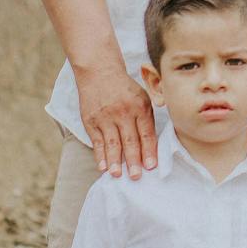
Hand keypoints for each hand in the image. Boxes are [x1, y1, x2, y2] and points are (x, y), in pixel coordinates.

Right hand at [74, 64, 156, 178]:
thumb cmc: (125, 88)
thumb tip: (155, 142)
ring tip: (118, 175)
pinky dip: (100, 155)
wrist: (99, 71)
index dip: (149, 151)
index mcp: (140, 107)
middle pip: (130, 140)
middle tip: (136, 176)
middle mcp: (123, 112)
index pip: (146, 133)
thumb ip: (149, 117)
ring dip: (115, 161)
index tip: (152, 166)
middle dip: (134, 160)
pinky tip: (102, 166)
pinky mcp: (91, 120)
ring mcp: (106, 117)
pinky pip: (97, 141)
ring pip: (112, 143)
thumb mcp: (143, 96)